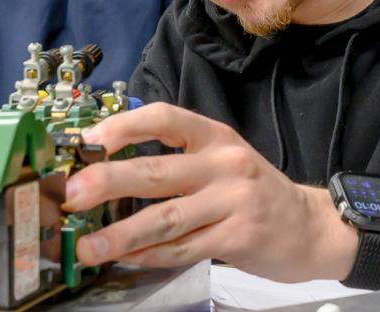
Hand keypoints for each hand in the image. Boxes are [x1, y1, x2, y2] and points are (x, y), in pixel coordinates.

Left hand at [61, 102, 355, 281]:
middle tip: (70, 195)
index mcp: (214, 136)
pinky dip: (151, 256)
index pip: (164, 118)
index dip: (122, 127)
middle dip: (107, 182)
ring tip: (87, 246)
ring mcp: (233, 202)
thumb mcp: (221, 161)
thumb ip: (174, 161)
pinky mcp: (238, 238)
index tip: (86, 143)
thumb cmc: (251, 193)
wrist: (309, 227)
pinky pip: (183, 249)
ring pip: (166, 218)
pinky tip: (128, 260)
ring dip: (120, 234)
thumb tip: (105, 172)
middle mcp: (225, 164)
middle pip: (156, 171)